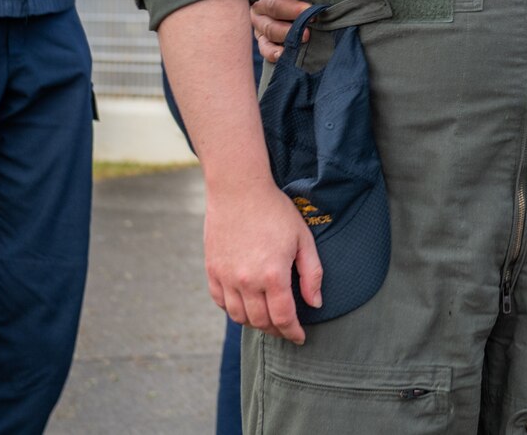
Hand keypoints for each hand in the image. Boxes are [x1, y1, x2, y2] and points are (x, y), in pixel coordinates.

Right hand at [204, 175, 322, 342]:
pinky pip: (221, 302)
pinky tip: (246, 304)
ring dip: (255, 323)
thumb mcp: (303, 239)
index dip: (293, 333)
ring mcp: (226, 278)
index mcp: (272, 275)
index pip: (283, 318)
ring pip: (239, 317)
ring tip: (267, 319)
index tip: (299, 338)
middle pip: (261, 322)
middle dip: (276, 330)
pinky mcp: (212, 271)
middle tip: (285, 328)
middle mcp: (246, 282)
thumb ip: (311, 274)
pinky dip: (234, 310)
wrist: (238, 189)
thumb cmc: (275, 211)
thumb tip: (315, 304)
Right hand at [251, 0, 311, 63]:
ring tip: (306, 34)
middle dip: (291, 10)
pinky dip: (272, 52)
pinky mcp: (262, 34)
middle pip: (270, 5)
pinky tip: (284, 54)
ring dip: (286, 32)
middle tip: (311, 12)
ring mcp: (258, 17)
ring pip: (267, 26)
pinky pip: (263, 46)